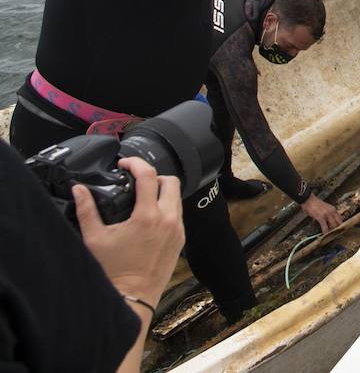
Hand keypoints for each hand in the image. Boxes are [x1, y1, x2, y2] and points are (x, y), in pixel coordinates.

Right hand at [73, 157, 183, 306]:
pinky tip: (150, 215)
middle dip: (153, 176)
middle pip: (170, 181)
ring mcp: (177, 230)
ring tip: (142, 196)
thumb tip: (79, 189)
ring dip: (162, 191)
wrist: (132, 296)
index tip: (125, 164)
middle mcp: (168, 220)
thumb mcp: (94, 238)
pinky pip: (178, 214)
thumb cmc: (113, 271)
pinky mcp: (181, 239)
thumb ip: (87, 210)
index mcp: (148, 216)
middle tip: (136, 180)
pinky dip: (167, 208)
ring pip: (177, 197)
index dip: (135, 163)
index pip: (148, 175)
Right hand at [301, 194, 341, 232]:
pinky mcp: (321, 217)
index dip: (339, 224)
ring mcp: (327, 215)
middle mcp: (332, 212)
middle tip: (333, 232)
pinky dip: (325, 231)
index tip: (338, 228)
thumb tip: (330, 221)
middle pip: (339, 223)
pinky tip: (324, 233)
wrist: (309, 199)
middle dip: (336, 228)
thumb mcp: (326, 207)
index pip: (340, 218)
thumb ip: (329, 213)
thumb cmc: (315, 203)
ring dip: (331, 230)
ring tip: (328, 233)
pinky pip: (325, 227)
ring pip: (333, 225)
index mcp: (333, 209)